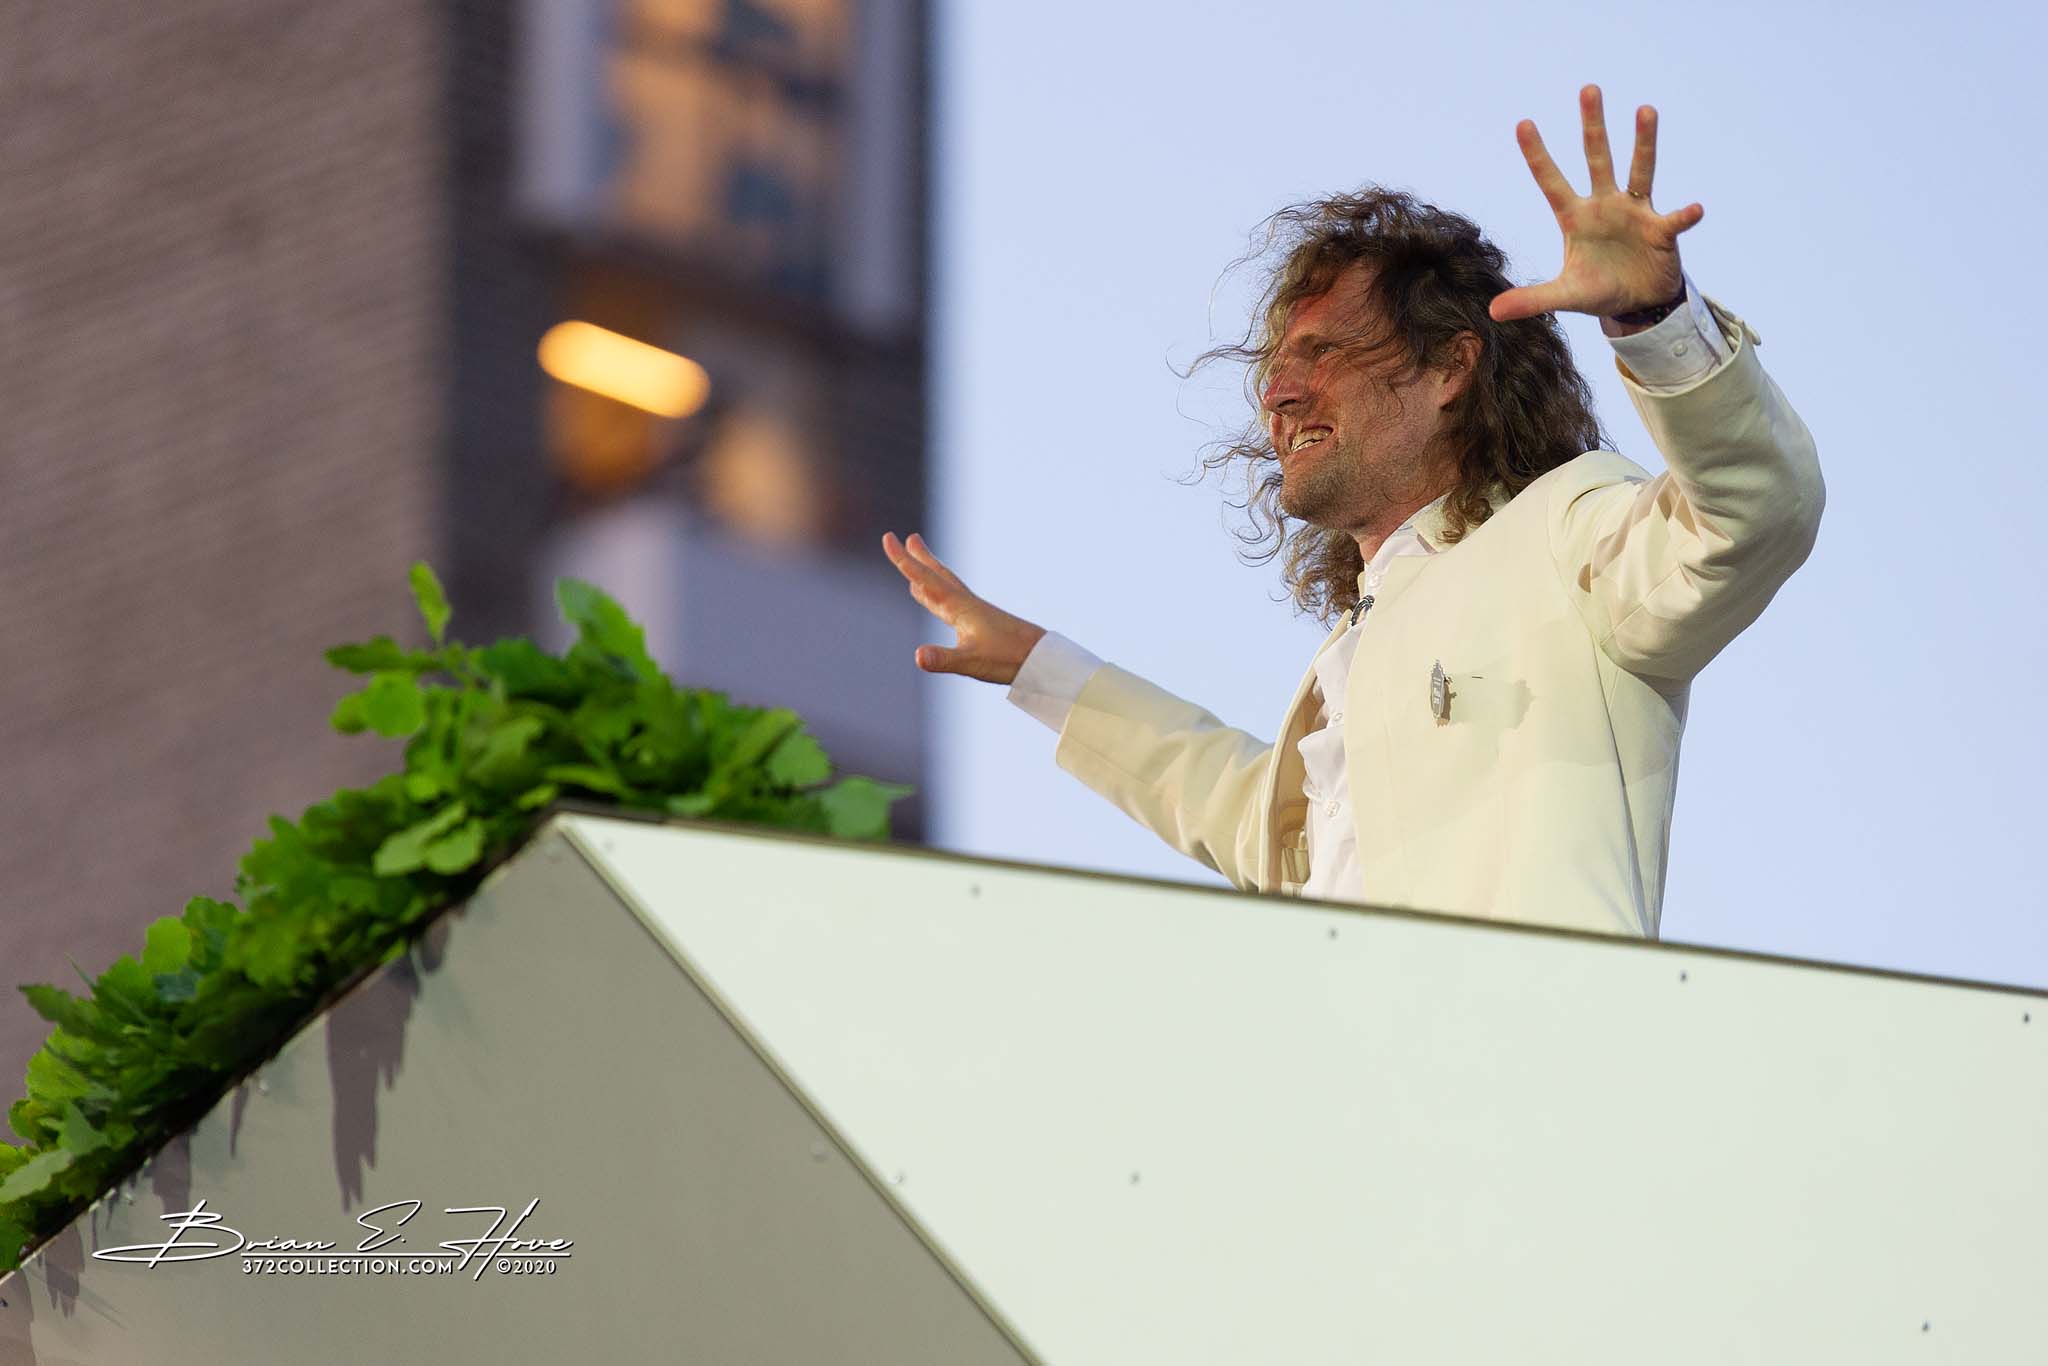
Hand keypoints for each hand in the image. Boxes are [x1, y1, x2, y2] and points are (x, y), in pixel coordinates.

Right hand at [881, 532, 1046, 684]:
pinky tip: (940, 600)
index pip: (925, 579)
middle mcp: (964, 603)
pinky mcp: (980, 622)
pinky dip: (939, 593)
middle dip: (919, 558)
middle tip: (908, 538)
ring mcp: (973, 611)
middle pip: (937, 574)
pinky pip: (952, 600)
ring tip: (918, 560)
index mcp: (959, 607)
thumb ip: (943, 659)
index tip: (888, 538)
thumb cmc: (1007, 658)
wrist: (1041, 657)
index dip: (904, 560)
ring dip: (930, 571)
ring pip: (945, 585)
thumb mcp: (970, 662)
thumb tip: (917, 656)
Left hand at [1489, 84, 1702, 322]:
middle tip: (1588, 89)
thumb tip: (1493, 312)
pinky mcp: (1662, 230)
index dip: (1537, 155)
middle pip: (1597, 158)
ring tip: (1645, 110)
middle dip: (1593, 126)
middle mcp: (1605, 205)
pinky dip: (1684, 216)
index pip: (1551, 181)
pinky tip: (1694, 209)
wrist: (1637, 302)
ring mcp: (1635, 213)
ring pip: (1639, 170)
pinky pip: (1674, 219)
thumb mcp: (1564, 296)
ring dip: (1642, 142)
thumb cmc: (1598, 290)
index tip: (1523, 123)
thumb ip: (1533, 299)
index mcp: (1576, 217)